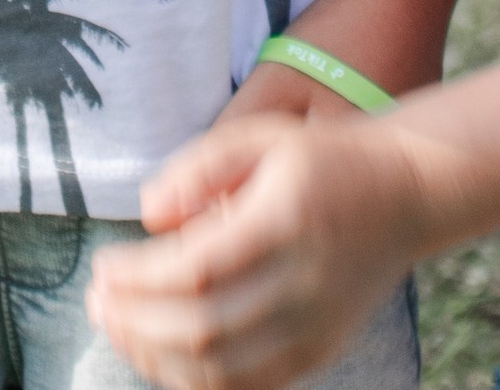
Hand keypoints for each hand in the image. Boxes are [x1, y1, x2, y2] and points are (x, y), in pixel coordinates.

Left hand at [85, 110, 416, 389]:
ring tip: (118, 325)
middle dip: (135, 321)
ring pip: (220, 370)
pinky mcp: (317, 353)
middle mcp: (303, 285)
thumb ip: (200, 167)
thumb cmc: (321, 160)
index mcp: (286, 222)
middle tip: (96, 299)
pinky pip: (245, 385)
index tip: (101, 266)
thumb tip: (147, 212)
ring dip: (155, 355)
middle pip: (202, 328)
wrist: (404, 194)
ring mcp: (313, 329)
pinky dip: (194, 379)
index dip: (138, 278)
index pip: (197, 270)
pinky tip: (160, 351)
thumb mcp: (262, 135)